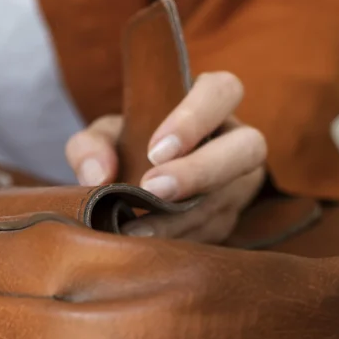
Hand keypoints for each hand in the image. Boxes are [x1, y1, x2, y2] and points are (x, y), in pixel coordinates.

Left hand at [66, 71, 266, 241]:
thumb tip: (97, 176)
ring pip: (227, 200)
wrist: (136, 191)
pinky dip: (178, 241)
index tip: (155, 150)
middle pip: (248, 148)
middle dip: (200, 171)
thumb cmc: (126, 151)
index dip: (194, 119)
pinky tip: (148, 248)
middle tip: (154, 190)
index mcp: (210, 105)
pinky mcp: (228, 223)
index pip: (222, 90)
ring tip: (137, 230)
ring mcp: (238, 185)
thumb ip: (90, 147)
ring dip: (181, 218)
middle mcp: (236, 142)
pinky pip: (213, 234)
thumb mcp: (103, 140)